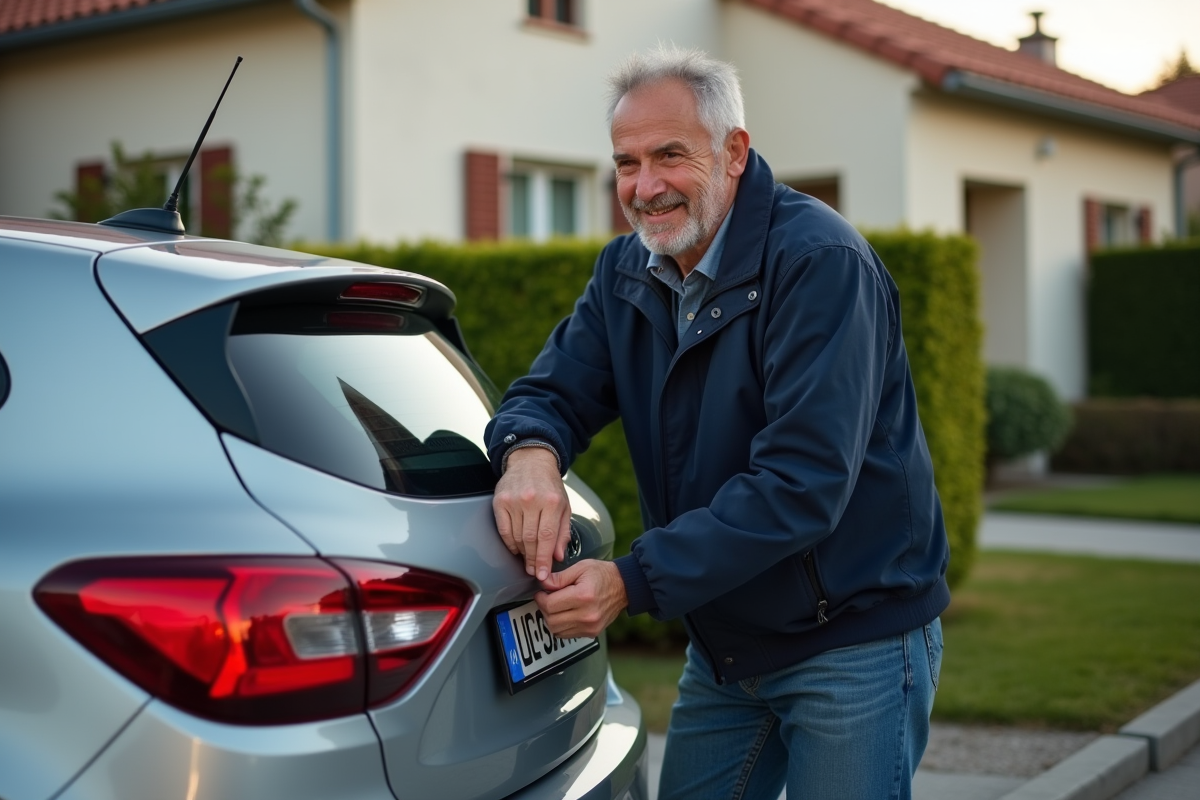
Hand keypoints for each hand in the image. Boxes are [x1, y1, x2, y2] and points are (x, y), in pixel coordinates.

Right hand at [492, 447, 570, 580]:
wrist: (532, 461)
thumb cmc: (550, 485)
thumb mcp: (564, 506)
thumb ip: (563, 532)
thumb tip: (558, 556)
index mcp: (552, 502)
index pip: (547, 538)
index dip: (544, 559)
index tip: (543, 574)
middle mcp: (532, 500)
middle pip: (530, 540)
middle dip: (533, 560)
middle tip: (534, 571)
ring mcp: (514, 500)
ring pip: (516, 537)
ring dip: (522, 553)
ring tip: (527, 560)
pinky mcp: (500, 501)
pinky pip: (504, 530)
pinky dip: (510, 543)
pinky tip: (516, 548)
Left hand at [535, 560, 627, 638]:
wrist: (624, 586)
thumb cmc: (603, 575)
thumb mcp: (581, 567)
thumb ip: (559, 577)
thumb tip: (542, 583)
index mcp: (583, 596)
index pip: (550, 605)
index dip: (540, 598)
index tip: (541, 593)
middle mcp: (587, 614)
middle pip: (551, 620)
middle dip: (544, 609)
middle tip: (547, 599)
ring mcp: (590, 626)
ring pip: (557, 630)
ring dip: (552, 619)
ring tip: (557, 606)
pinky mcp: (592, 632)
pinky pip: (566, 635)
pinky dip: (561, 626)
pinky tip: (566, 614)